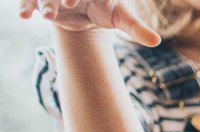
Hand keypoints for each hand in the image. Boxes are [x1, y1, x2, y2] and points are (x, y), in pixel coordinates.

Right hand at [19, 0, 159, 45]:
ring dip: (45, 2)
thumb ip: (138, 28)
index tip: (80, 0)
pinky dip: (26, 7)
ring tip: (47, 16)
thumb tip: (156, 41)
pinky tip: (24, 16)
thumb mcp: (123, 18)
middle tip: (68, 3)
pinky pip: (30, 0)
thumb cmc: (108, 10)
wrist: (87, 12)